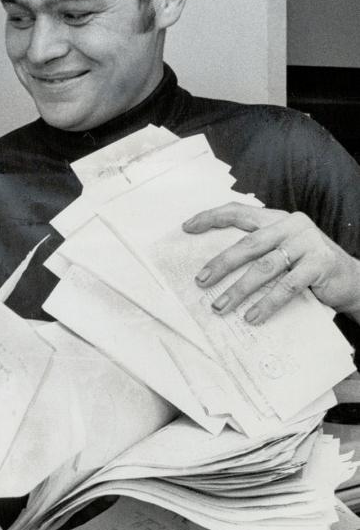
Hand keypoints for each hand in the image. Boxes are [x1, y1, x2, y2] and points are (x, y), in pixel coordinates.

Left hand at [181, 202, 359, 323]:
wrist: (351, 278)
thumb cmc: (307, 267)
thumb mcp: (281, 252)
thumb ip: (257, 252)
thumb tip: (212, 269)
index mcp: (276, 219)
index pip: (239, 212)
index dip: (212, 217)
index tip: (187, 227)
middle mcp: (291, 226)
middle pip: (248, 244)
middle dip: (221, 263)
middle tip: (200, 281)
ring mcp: (307, 243)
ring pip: (264, 267)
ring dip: (239, 289)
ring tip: (220, 306)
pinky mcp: (320, 264)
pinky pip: (287, 286)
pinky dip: (267, 303)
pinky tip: (252, 316)